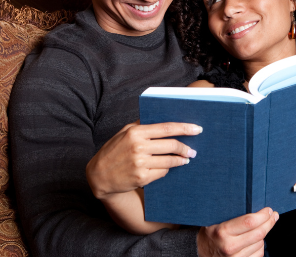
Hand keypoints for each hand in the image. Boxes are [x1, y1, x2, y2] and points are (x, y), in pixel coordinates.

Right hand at [86, 121, 201, 199]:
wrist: (99, 176)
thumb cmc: (113, 151)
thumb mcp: (124, 133)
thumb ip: (142, 125)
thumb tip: (164, 118)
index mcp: (135, 133)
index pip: (166, 128)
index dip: (184, 128)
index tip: (197, 129)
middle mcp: (138, 147)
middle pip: (171, 145)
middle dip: (186, 147)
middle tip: (193, 150)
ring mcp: (140, 164)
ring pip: (170, 160)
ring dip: (181, 160)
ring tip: (186, 159)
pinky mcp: (142, 178)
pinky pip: (162, 172)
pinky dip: (168, 169)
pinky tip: (170, 167)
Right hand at [197, 208, 278, 256]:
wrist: (198, 252)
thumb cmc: (208, 234)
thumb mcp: (216, 220)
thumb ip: (232, 214)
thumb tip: (255, 204)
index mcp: (222, 232)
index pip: (250, 222)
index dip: (263, 215)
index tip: (269, 210)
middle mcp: (229, 247)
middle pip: (259, 233)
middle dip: (269, 222)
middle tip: (273, 216)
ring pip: (261, 244)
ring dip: (263, 235)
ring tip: (259, 229)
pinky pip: (258, 254)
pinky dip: (259, 246)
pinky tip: (255, 241)